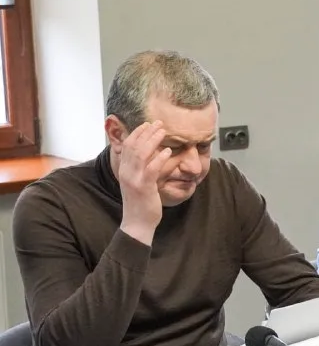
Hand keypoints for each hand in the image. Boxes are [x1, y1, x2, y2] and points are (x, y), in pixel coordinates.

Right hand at [118, 121, 171, 244]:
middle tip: (158, 122)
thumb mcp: (137, 182)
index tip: (147, 124)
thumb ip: (139, 168)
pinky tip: (168, 151)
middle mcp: (126, 172)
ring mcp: (134, 179)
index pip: (127, 146)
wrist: (137, 223)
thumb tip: (150, 154)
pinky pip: (151, 169)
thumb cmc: (140, 202)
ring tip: (163, 132)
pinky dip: (160, 158)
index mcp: (123, 170)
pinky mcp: (144, 187)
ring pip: (142, 154)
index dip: (137, 133)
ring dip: (153, 140)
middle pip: (134, 146)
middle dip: (146, 132)